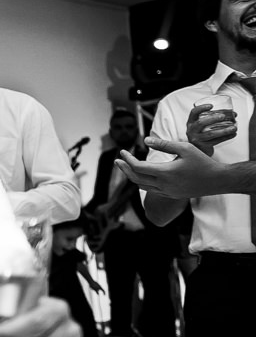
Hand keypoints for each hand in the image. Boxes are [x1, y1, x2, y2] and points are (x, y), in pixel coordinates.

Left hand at [116, 137, 231, 198]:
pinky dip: (142, 182)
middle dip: (124, 169)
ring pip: (142, 186)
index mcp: (165, 173)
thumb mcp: (185, 148)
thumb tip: (145, 141)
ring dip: (132, 176)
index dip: (127, 159)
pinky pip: (151, 190)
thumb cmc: (203, 162)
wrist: (218, 181)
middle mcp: (163, 185)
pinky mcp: (171, 195)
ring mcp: (167, 192)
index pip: (138, 167)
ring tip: (126, 167)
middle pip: (135, 178)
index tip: (122, 151)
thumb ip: (164, 144)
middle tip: (117, 160)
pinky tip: (142, 175)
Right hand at [186, 104, 235, 154]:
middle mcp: (191, 130)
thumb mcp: (201, 126)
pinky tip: (233, 134)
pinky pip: (216, 141)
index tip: (211, 105)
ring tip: (234, 128)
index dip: (201, 108)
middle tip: (223, 116)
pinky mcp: (203, 146)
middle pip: (200, 123)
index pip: (193, 113)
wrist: (198, 150)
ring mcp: (197, 139)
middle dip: (212, 118)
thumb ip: (211, 119)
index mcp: (191, 122)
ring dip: (224, 130)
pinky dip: (226, 137)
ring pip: (210, 134)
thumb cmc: (203, 134)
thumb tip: (233, 114)